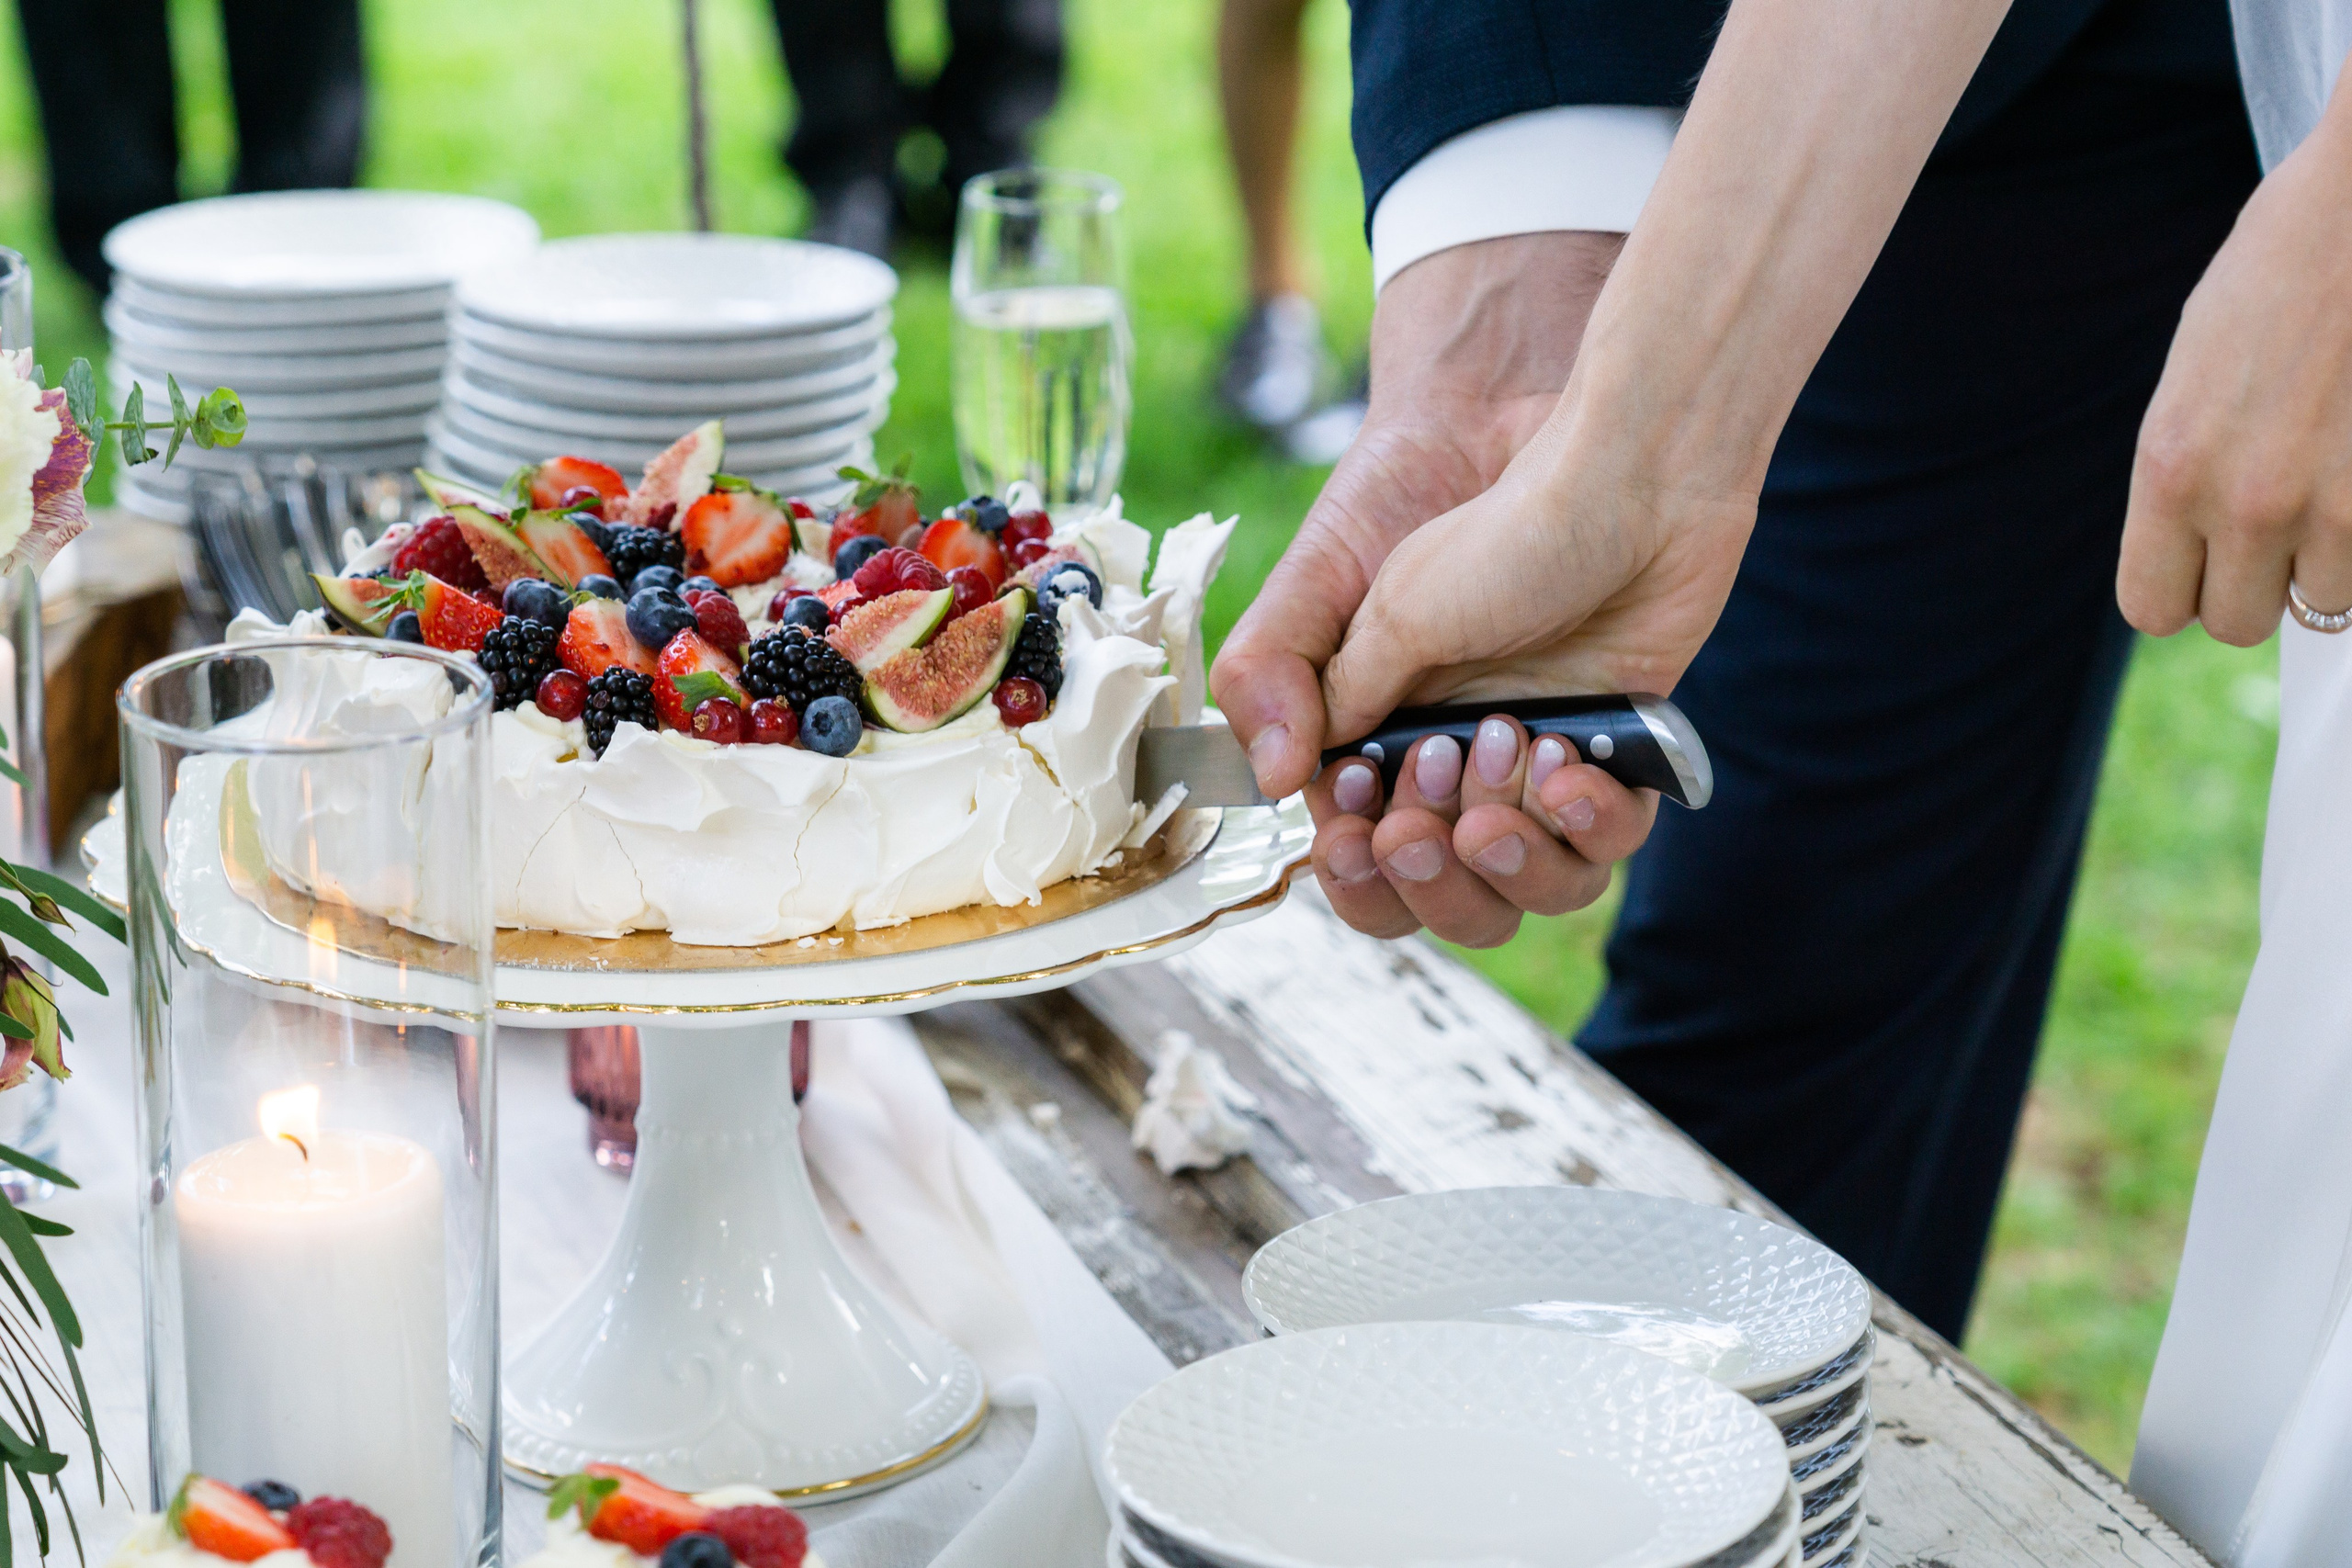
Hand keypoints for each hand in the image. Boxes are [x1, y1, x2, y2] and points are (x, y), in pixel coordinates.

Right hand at [1213, 233, 1658, 943]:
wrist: (1588, 450)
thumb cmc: (1445, 506)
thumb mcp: (1331, 586)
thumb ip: (1274, 679)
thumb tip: (1271, 783)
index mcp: (1372, 741)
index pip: (1357, 860)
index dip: (1358, 872)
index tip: (1361, 827)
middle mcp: (1453, 768)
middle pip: (1443, 898)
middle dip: (1431, 879)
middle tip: (1425, 814)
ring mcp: (1535, 764)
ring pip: (1528, 887)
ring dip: (1510, 862)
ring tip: (1503, 768)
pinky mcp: (1614, 753)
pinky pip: (1607, 842)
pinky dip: (1587, 825)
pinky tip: (1568, 766)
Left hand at [2118, 95, 2351, 644]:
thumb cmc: (2286, 263)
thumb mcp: (2195, 370)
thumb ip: (2188, 469)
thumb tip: (2202, 543)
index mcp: (2170, 469)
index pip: (2152, 609)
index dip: (2182, 590)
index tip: (2206, 561)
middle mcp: (2246, 500)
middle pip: (2237, 623)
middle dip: (2258, 584)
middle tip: (2279, 525)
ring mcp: (2335, 502)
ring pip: (2324, 602)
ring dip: (2331, 558)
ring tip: (2334, 479)